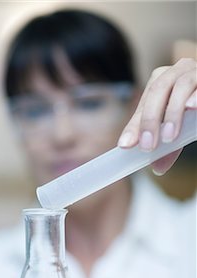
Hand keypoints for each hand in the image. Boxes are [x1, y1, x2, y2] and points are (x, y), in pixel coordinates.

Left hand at [118, 58, 196, 174]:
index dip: (135, 125)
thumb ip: (168, 144)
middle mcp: (177, 71)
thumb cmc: (194, 112)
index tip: (126, 145)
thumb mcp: (178, 127)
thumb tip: (157, 167)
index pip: (144, 104)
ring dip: (173, 113)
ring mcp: (194, 72)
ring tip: (169, 136)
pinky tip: (193, 107)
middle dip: (150, 120)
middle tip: (148, 146)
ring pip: (181, 86)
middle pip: (158, 91)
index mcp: (161, 81)